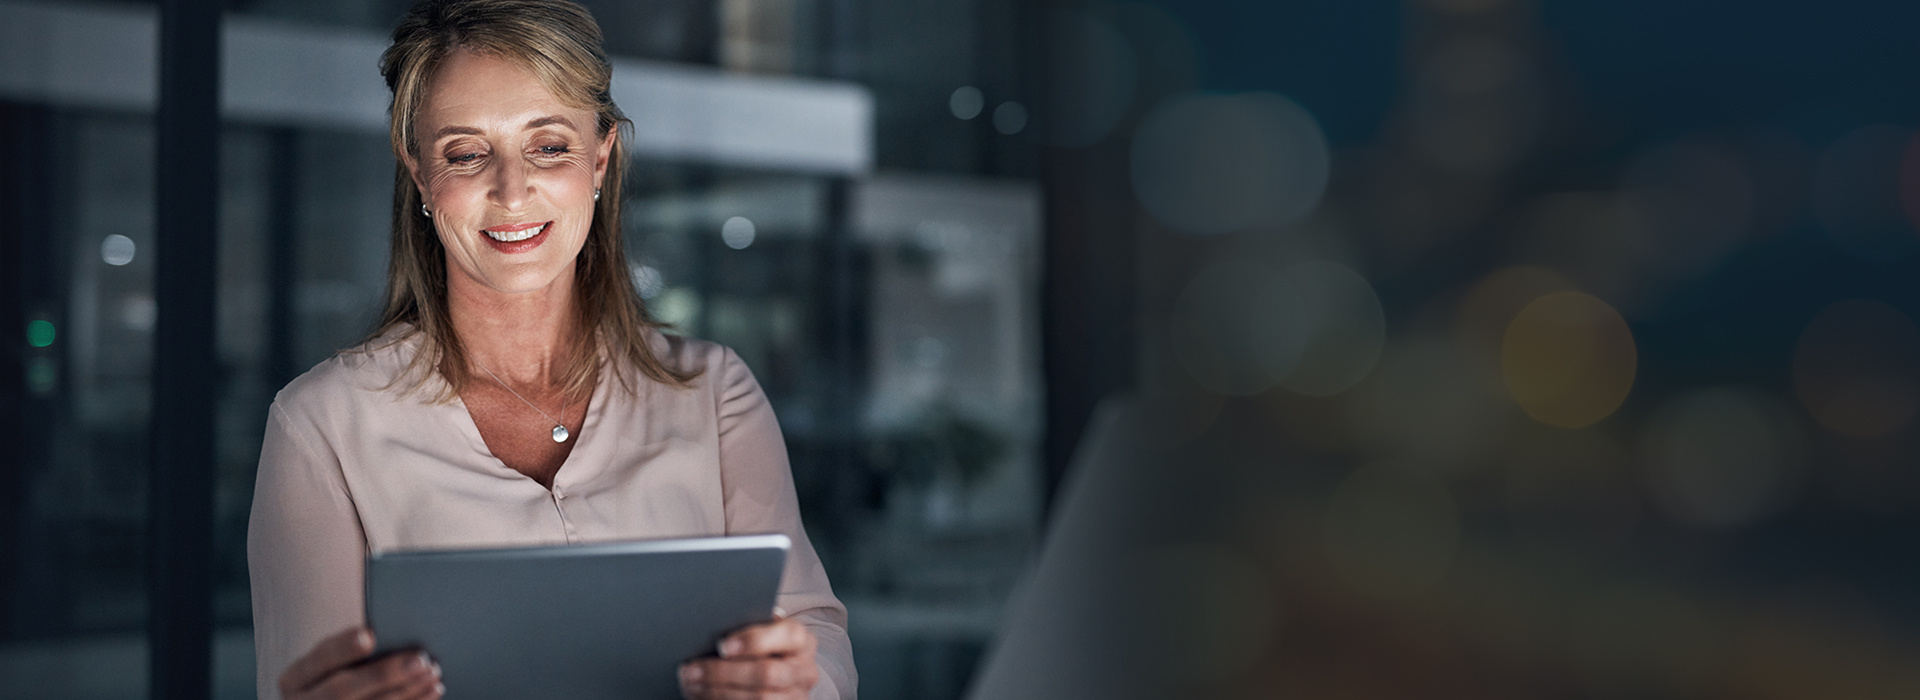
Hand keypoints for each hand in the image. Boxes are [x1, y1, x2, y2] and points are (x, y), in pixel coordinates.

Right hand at [280, 626, 442, 699]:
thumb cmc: (339, 676)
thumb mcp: (330, 666)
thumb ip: (351, 651)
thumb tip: (385, 630)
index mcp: (294, 681)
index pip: (317, 660)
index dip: (343, 648)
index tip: (370, 635)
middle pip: (342, 691)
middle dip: (384, 674)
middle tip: (421, 658)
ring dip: (407, 691)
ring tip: (433, 672)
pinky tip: (432, 690)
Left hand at [679, 616, 818, 699]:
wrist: (779, 676)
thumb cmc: (763, 647)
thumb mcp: (763, 633)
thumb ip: (748, 627)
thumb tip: (715, 626)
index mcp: (802, 641)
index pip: (786, 636)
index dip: (754, 641)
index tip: (721, 646)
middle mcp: (805, 671)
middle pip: (766, 673)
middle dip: (723, 672)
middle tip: (690, 669)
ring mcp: (796, 697)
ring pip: (758, 698)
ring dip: (718, 692)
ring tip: (690, 683)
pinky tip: (702, 695)